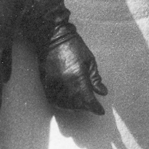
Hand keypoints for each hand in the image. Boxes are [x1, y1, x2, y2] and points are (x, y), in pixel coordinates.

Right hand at [21, 0, 107, 114]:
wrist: (52, 37)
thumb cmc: (74, 46)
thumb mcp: (90, 60)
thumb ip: (95, 78)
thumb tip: (102, 92)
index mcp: (77, 75)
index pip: (87, 98)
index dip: (95, 107)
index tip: (100, 111)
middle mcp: (64, 82)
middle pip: (76, 103)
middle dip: (86, 107)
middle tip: (92, 106)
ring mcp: (53, 84)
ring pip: (65, 103)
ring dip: (75, 107)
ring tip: (82, 104)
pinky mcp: (45, 83)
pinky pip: (54, 100)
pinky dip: (62, 104)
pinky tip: (69, 102)